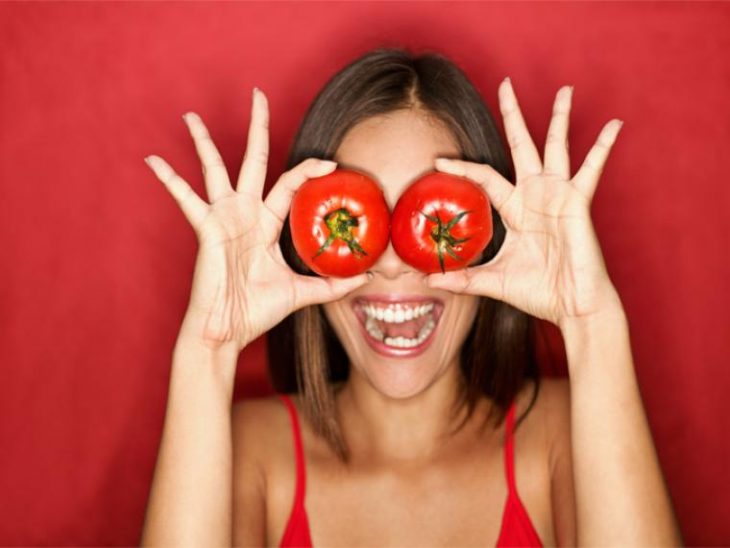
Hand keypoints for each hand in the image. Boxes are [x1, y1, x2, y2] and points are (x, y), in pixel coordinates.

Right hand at [145, 88, 368, 351]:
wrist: (227, 331)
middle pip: (253, 160)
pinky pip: (185, 199)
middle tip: (258, 95)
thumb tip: (368, 276)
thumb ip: (333, 283)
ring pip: (214, 170)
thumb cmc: (257, 311)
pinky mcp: (206, 228)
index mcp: (266, 224)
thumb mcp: (302, 292)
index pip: (290, 184)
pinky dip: (170, 179)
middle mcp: (244, 214)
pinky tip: (153, 160)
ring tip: (191, 116)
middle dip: (257, 128)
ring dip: (203, 142)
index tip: (331, 162)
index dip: (309, 169)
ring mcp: (223, 219)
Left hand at [426, 78, 622, 327]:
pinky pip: (592, 169)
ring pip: (556, 147)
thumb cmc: (538, 293)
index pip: (485, 177)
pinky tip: (614, 123)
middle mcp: (536, 196)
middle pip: (520, 145)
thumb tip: (429, 281)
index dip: (463, 166)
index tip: (439, 160)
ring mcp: (559, 196)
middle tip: (505, 84)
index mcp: (516, 210)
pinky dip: (604, 146)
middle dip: (512, 115)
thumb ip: (463, 278)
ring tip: (565, 89)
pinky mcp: (578, 203)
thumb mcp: (492, 282)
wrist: (572, 307)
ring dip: (559, 118)